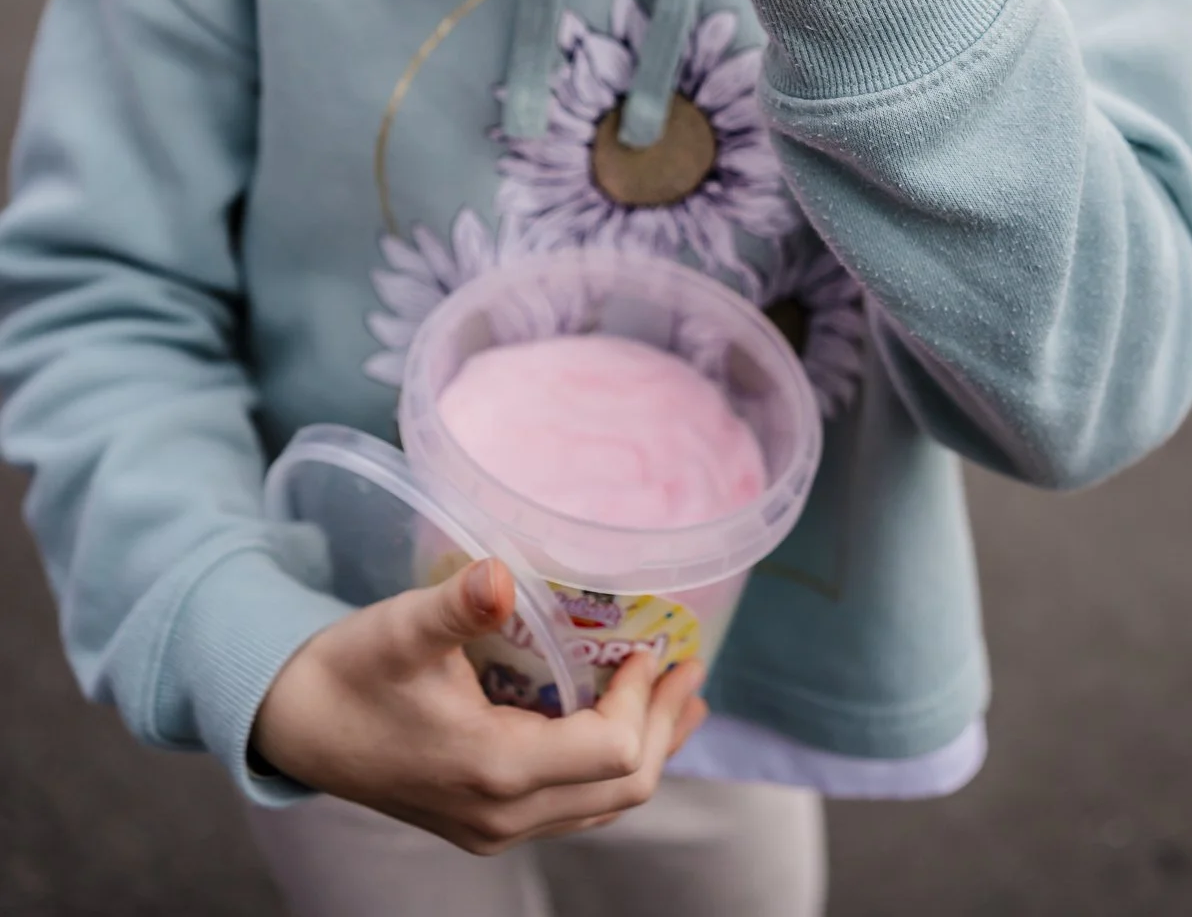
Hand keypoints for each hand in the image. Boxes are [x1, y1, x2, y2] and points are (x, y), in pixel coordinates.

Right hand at [251, 558, 706, 854]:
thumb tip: (498, 574)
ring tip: (678, 700)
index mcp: (494, 771)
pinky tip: (617, 728)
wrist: (294, 726)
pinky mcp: (484, 821)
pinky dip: (610, 769)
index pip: (611, 751)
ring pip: (602, 804)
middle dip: (665, 727)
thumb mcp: (402, 628)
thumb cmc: (349, 671)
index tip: (650, 645)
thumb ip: (458, 605)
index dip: (643, 699)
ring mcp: (494, 826)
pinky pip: (573, 807)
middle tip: (689, 670)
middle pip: (623, 788)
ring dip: (648, 752)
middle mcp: (504, 815)